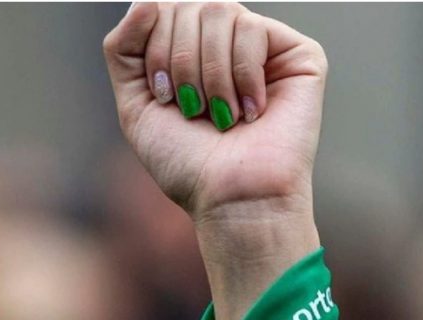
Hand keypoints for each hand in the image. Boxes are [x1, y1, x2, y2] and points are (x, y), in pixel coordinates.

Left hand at [103, 2, 327, 221]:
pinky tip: (251, 112)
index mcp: (193, 54)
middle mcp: (228, 46)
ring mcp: (264, 49)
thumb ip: (124, 48)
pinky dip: (241, 74)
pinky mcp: (299, 56)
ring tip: (222, 116)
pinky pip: (252, 29)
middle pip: (189, 5)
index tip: (164, 97)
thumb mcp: (135, 104)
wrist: (230, 198)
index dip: (155, 48)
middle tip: (193, 109)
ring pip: (220, 11)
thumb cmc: (187, 163)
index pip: (163, 7)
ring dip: (209, 74)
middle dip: (180, 62)